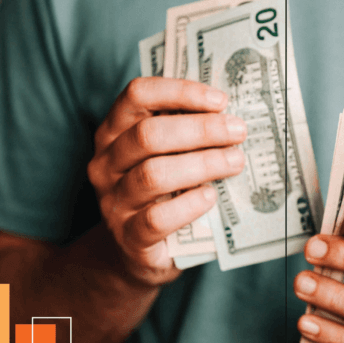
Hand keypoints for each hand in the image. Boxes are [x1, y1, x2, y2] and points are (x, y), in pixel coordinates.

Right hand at [87, 77, 246, 286]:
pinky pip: (156, 219)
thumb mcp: (165, 156)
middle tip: (237, 132)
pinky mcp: (128, 237)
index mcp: (114, 132)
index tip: (220, 100)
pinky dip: (188, 206)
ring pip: (153, 174)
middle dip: (200, 130)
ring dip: (201, 164)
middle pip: (148, 135)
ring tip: (235, 162)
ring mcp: (113, 201)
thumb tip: (230, 115)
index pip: (137, 95)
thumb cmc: (160, 193)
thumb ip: (184, 133)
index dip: (180, 92)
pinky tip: (210, 197)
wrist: (135, 251)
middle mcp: (106, 163)